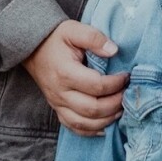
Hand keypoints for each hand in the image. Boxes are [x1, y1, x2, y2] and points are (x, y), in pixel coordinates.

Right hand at [23, 19, 127, 134]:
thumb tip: (114, 50)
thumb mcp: (74, 29)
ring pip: (83, 123)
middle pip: (92, 109)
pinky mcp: (57, 109)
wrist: (34, 48)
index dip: (116, 83)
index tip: (127, 76)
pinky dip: (90, 131)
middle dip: (115, 104)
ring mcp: (57, 104)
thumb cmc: (56, 39)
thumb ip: (94, 38)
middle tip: (127, 93)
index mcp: (65, 73)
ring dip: (106, 119)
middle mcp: (60, 93)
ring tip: (121, 109)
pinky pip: (73, 127)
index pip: (96, 86)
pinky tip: (105, 126)